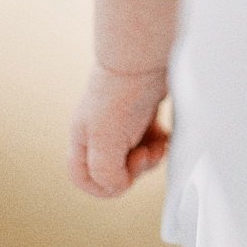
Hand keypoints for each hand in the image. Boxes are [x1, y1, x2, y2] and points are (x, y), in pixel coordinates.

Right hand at [70, 64, 170, 198]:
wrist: (144, 58)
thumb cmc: (121, 97)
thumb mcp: (105, 142)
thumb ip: (104, 174)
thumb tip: (117, 186)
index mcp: (83, 139)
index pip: (82, 177)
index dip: (101, 188)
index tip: (122, 177)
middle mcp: (99, 132)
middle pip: (114, 171)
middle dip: (134, 170)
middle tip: (144, 154)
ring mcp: (120, 124)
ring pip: (133, 159)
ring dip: (150, 158)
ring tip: (158, 143)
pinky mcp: (140, 115)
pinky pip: (149, 142)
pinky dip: (158, 144)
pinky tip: (164, 135)